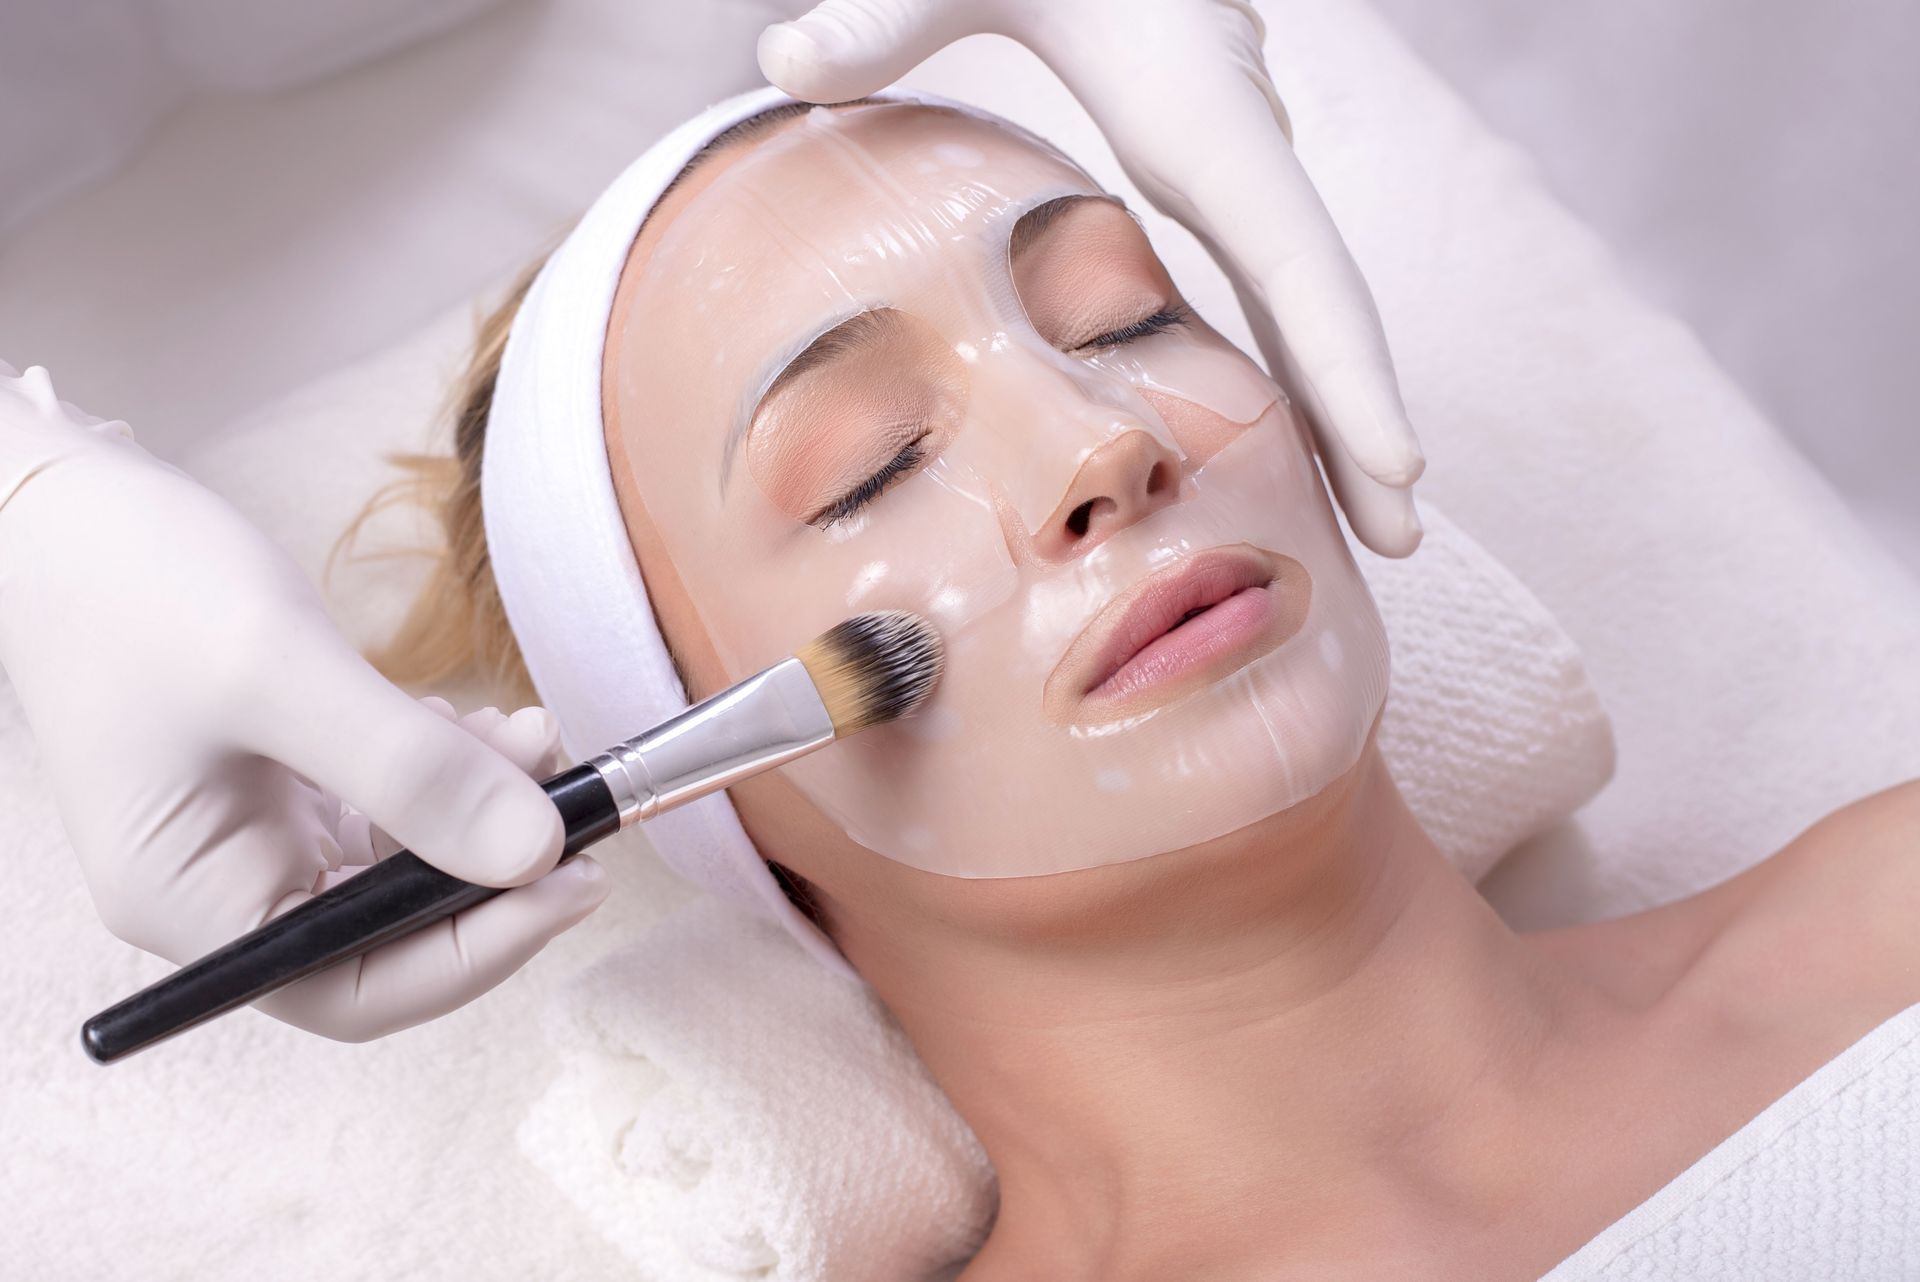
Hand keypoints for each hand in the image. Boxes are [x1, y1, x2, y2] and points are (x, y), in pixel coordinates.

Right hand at [0, 363, 606, 1041]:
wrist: (66, 508)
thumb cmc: (134, 587)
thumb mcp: (280, 675)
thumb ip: (408, 770)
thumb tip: (533, 854)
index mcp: (194, 903)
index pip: (353, 988)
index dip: (474, 954)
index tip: (570, 885)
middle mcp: (225, 888)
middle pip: (392, 933)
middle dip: (494, 876)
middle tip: (583, 816)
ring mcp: (259, 835)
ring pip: (407, 864)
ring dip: (486, 813)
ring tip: (541, 743)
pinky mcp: (289, 781)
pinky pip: (395, 803)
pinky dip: (453, 769)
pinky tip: (494, 725)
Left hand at [757, 0, 1425, 555]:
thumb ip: (887, 14)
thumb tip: (779, 63)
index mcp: (1205, 125)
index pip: (1299, 265)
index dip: (1350, 371)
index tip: (1400, 466)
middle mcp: (1244, 155)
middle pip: (1327, 310)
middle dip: (1367, 424)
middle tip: (1403, 541)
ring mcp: (1241, 166)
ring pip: (1313, 307)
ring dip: (1344, 411)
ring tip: (1377, 523)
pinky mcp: (1218, 170)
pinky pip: (1277, 288)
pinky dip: (1301, 367)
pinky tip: (1297, 433)